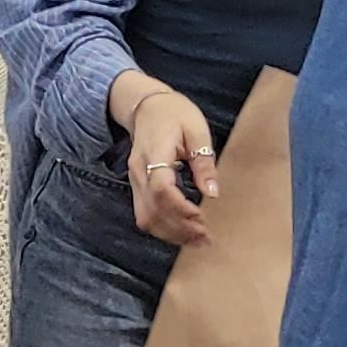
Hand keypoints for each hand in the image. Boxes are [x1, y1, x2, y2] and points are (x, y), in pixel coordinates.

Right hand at [123, 86, 217, 247]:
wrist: (147, 105)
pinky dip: (163, 227)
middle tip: (206, 238)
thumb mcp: (197, 130)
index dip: (180, 208)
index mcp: (154, 153)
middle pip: (152, 209)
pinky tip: (183, 232)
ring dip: (171, 233)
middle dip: (179, 228)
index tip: (202, 218)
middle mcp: (138, 170)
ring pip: (146, 217)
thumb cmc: (175, 113)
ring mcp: (134, 179)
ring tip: (197, 240)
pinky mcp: (137, 186)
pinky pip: (145, 214)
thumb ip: (203, 162)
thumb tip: (212, 193)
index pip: (161, 188)